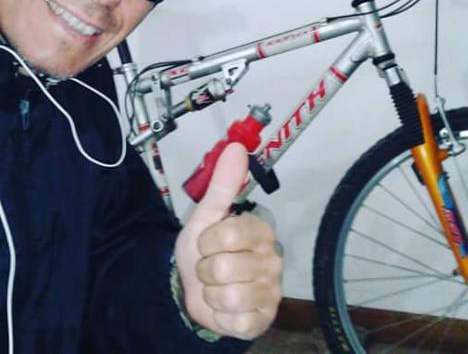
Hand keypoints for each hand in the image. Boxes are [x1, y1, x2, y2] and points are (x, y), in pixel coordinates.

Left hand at [175, 143, 282, 339]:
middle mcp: (273, 259)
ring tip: (216, 285)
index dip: (206, 242)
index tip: (207, 243)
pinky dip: (220, 316)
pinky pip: (237, 322)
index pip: (227, 234)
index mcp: (260, 230)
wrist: (193, 286)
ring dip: (211, 293)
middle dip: (205, 269)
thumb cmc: (203, 249)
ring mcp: (271, 291)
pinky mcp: (264, 318)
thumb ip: (223, 184)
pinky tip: (225, 307)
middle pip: (224, 267)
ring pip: (229, 296)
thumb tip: (236, 147)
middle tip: (211, 266)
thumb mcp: (206, 215)